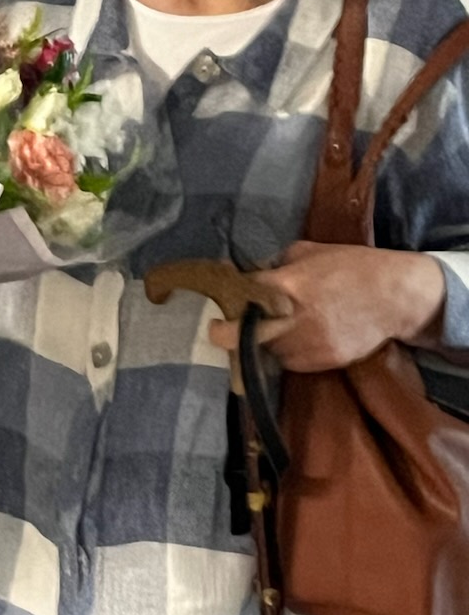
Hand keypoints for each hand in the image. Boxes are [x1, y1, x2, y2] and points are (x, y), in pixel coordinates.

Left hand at [206, 242, 445, 371]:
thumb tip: (247, 272)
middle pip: (236, 336)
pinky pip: (289, 362)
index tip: (218, 302)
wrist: (395, 296)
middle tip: (218, 330)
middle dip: (221, 334)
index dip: (225, 299)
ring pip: (264, 352)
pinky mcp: (322, 361)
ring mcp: (306, 343)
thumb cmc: (352, 266)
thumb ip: (276, 263)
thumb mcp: (309, 251)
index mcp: (284, 285)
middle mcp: (290, 317)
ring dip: (260, 344)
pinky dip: (286, 354)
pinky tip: (294, 340)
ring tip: (266, 332)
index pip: (237, 297)